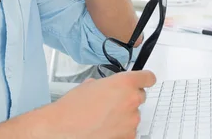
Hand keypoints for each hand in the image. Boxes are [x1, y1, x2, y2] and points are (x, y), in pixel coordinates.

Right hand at [34, 70, 155, 138]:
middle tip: (112, 103)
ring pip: (133, 115)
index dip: (144, 79)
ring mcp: (131, 120)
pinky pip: (129, 130)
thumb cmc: (73, 107)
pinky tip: (105, 128)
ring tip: (104, 118)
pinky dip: (120, 130)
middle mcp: (131, 100)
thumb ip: (109, 83)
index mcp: (124, 83)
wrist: (62, 128)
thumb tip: (113, 88)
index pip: (148, 78)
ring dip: (123, 116)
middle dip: (128, 99)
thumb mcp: (91, 84)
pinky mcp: (128, 137)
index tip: (144, 81)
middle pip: (140, 97)